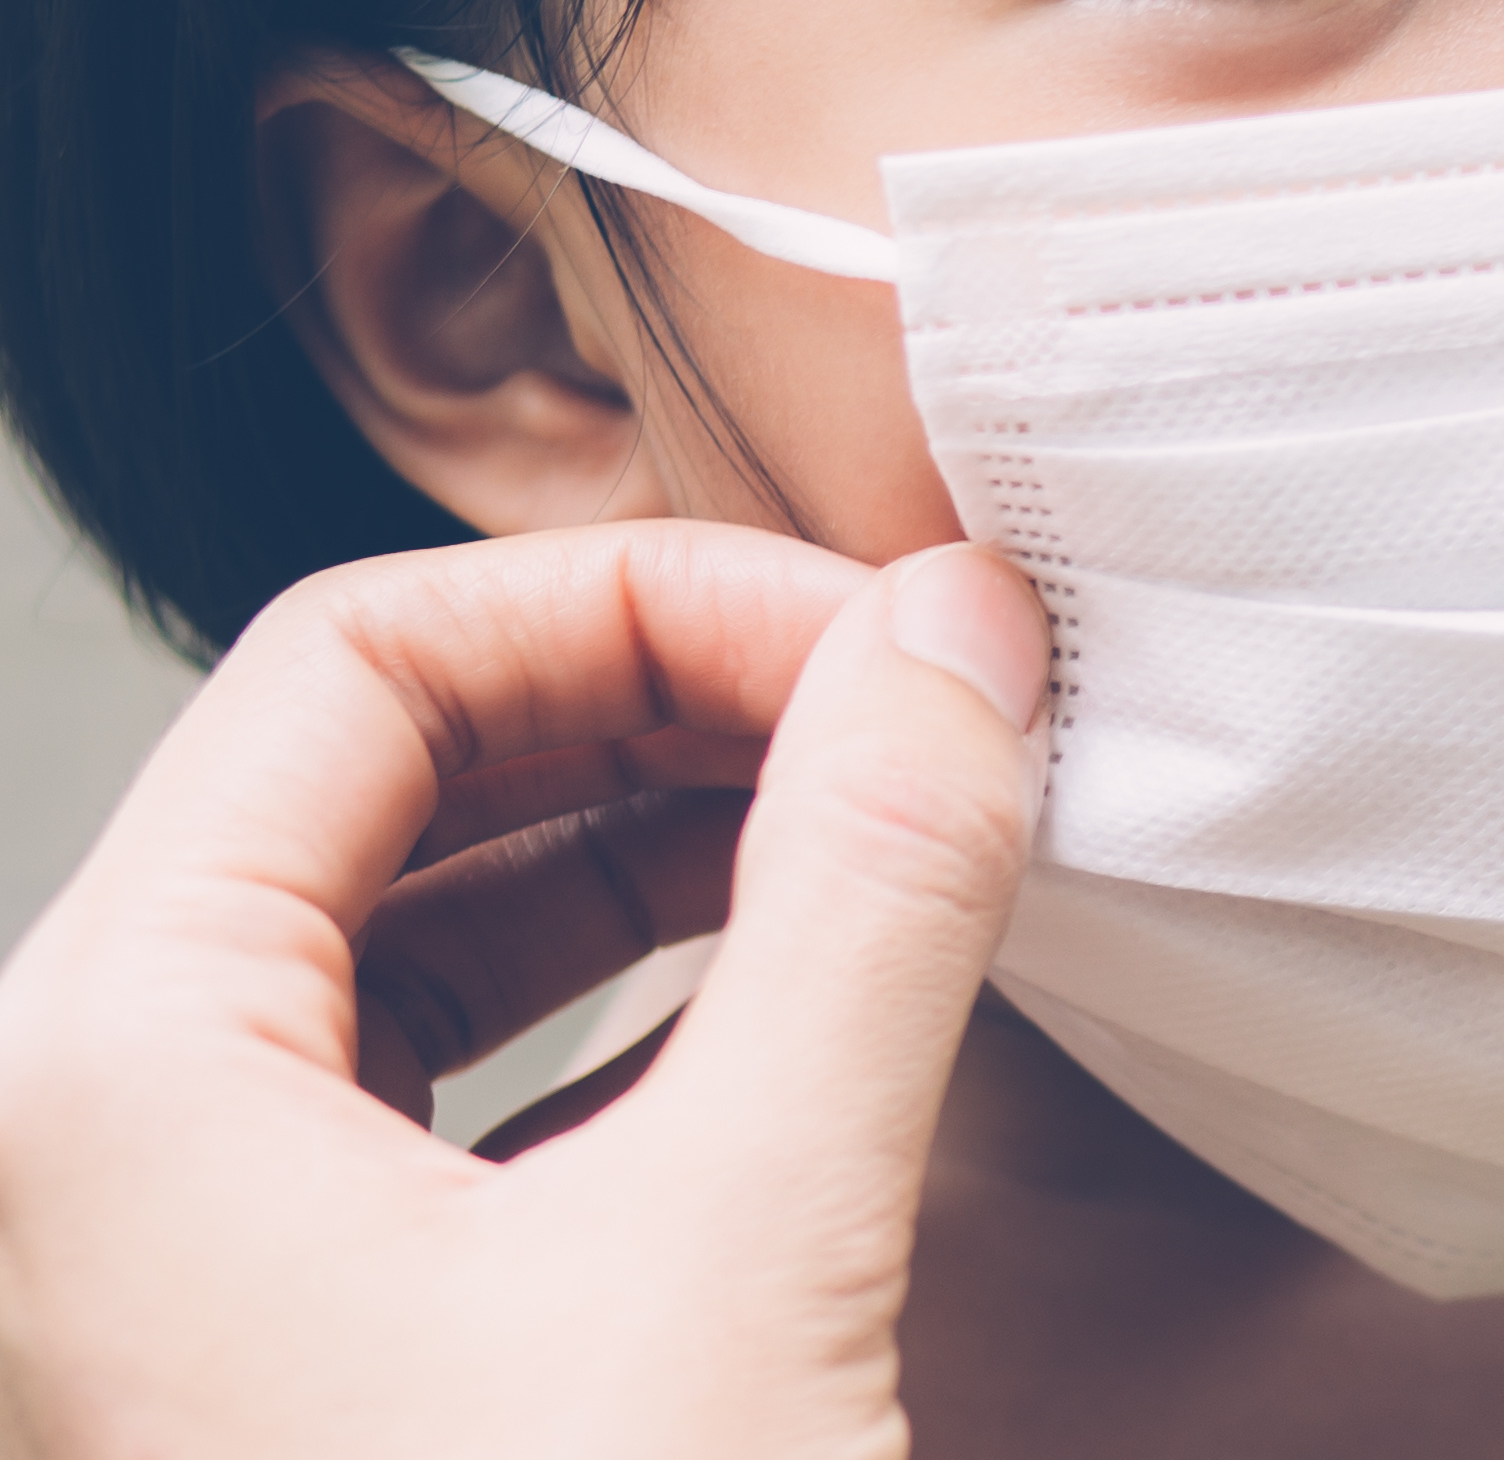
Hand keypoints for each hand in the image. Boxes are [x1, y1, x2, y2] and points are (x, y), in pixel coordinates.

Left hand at [0, 524, 1049, 1458]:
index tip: (890, 650)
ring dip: (667, 851)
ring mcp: (185, 1263)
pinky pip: (441, 1096)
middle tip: (914, 717)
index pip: (355, 660)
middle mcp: (90, 1150)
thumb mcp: (749, 1247)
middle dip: (669, 708)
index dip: (650, 604)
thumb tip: (954, 640)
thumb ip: (862, 908)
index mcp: (105, 1075)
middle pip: (375, 776)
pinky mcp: (305, 1357)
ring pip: (413, 934)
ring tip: (886, 834)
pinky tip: (811, 1010)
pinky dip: (636, 1013)